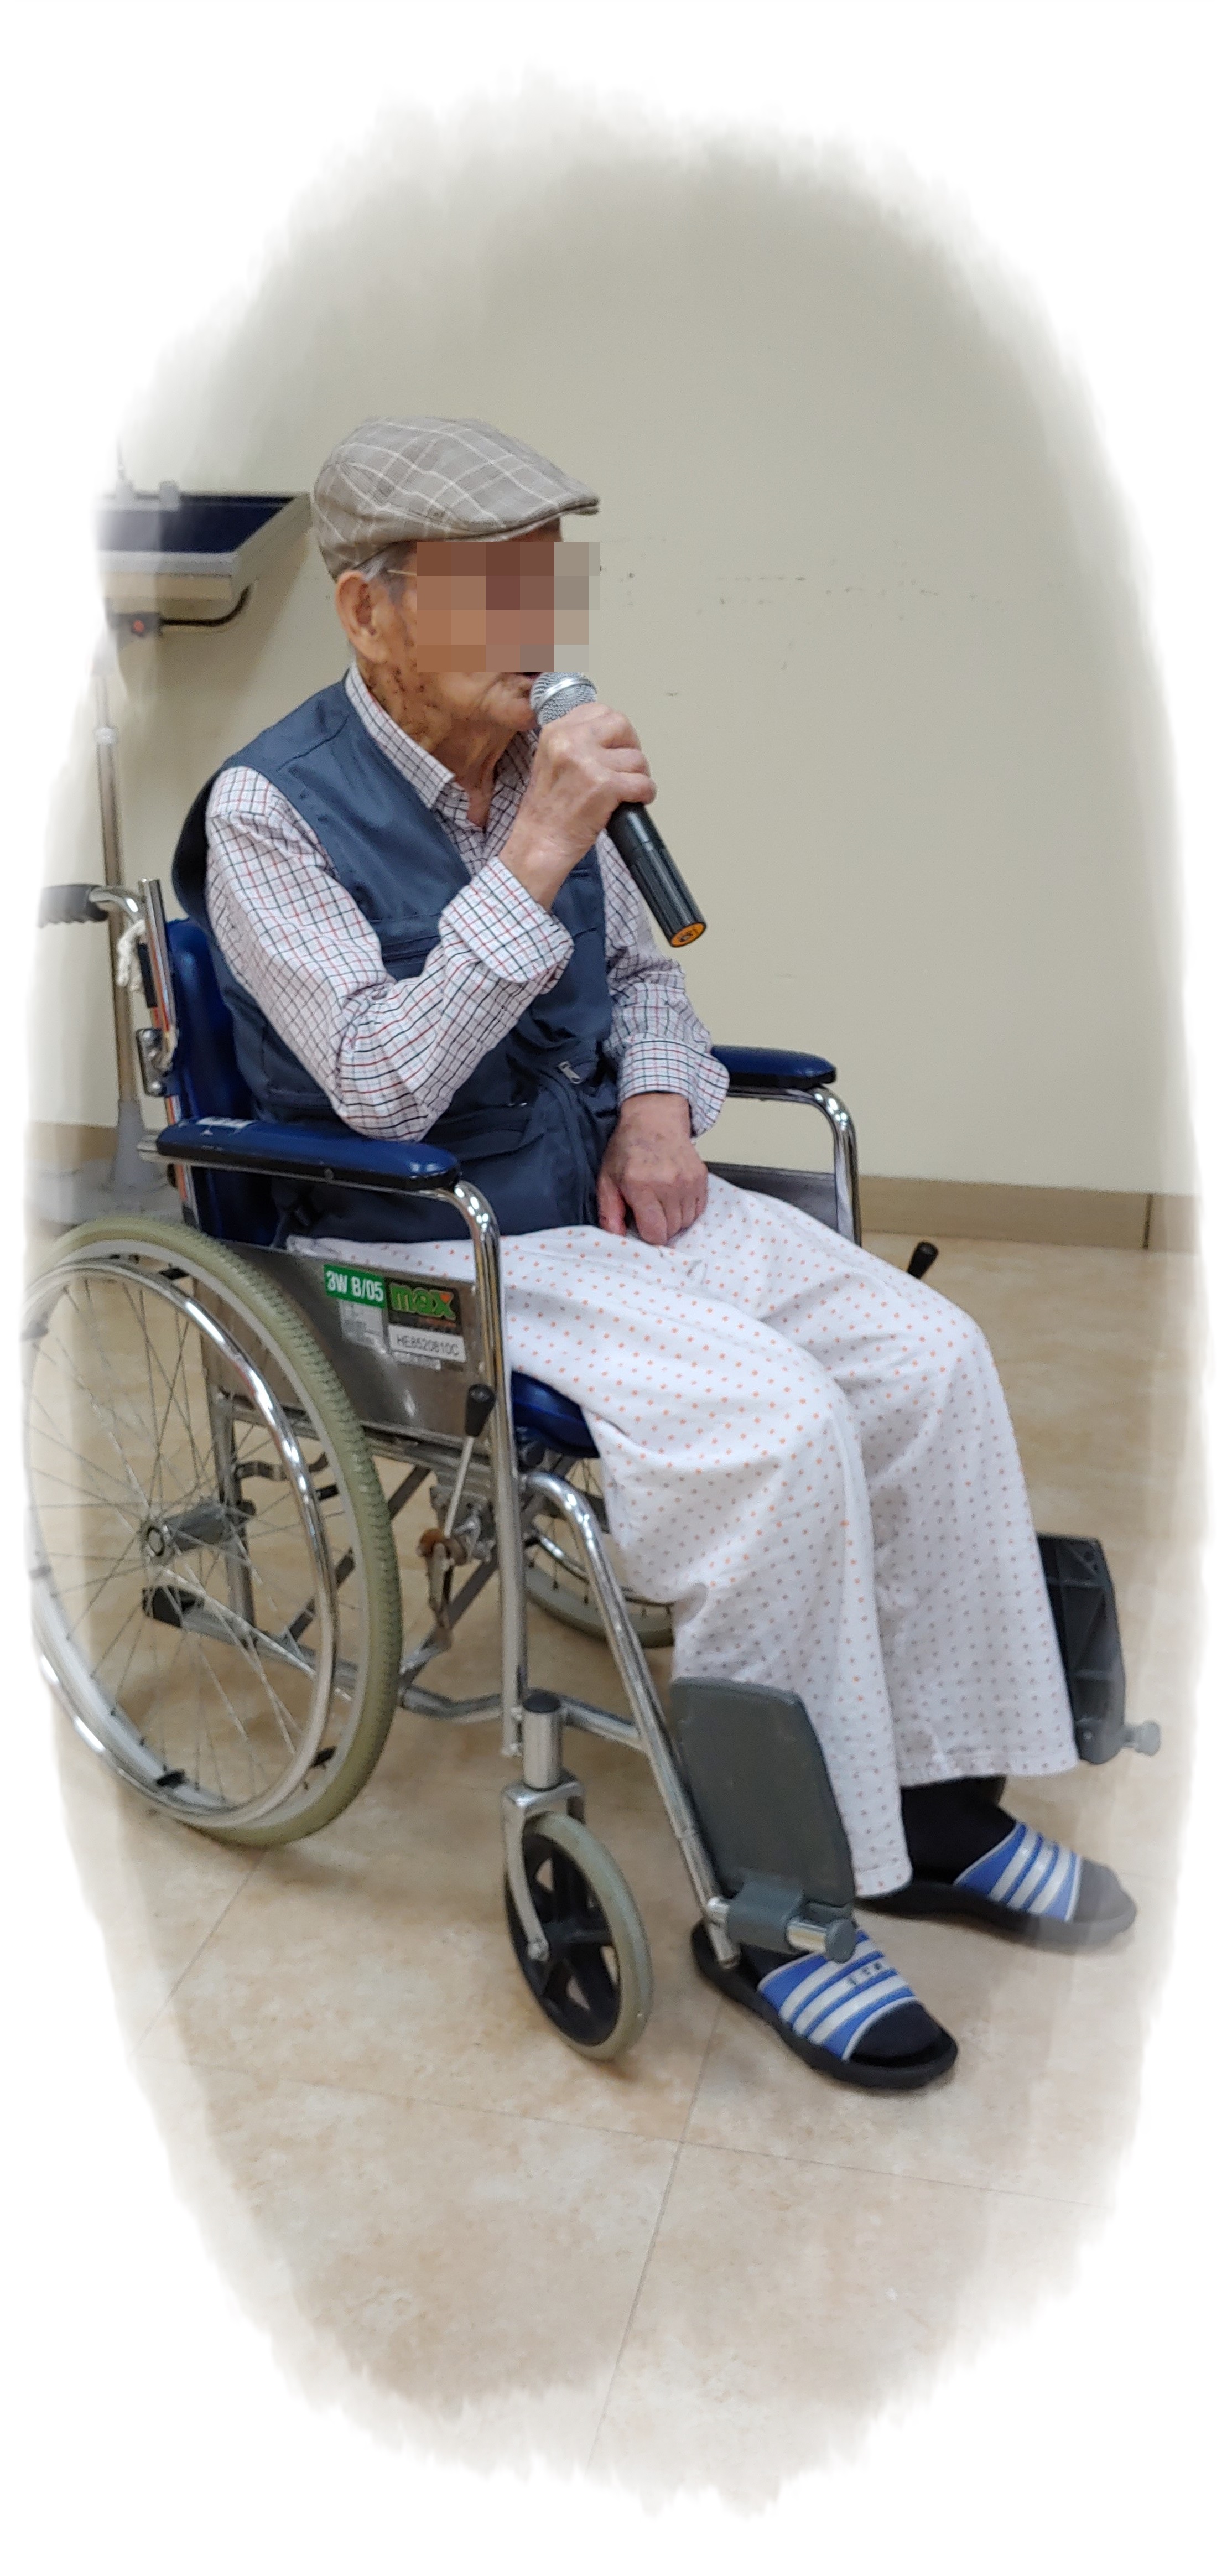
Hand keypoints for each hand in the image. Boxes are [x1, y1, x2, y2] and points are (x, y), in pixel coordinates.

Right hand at [501, 701, 654, 910]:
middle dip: (631, 747)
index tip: (615, 747)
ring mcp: (588, 763)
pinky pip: (643, 783)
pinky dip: (645, 794)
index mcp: (556, 731)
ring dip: (638, 776)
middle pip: (621, 725)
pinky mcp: (605, 786)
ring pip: (636, 758)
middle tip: (627, 767)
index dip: (614, 731)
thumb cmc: (547, 811)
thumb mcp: (550, 760)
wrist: (539, 843)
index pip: (599, 711)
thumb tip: (610, 736)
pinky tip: (634, 801)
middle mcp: (570, 741)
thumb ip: (575, 742)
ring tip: (626, 791)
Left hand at [597, 1094, 708, 1244]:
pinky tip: (673, 1195)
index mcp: (641, 1186)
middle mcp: (668, 1185)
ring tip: (661, 1200)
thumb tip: (616, 1237)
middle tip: (648, 1208)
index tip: (640, 1223)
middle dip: (659, 1226)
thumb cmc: (628, 1147)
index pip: (655, 1234)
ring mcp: (688, 1182)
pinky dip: (686, 1209)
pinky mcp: (700, 1178)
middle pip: (671, 1231)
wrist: (655, 1119)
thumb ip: (609, 1211)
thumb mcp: (607, 1178)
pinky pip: (698, 1210)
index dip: (646, 1234)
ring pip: (686, 1222)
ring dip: (673, 1219)